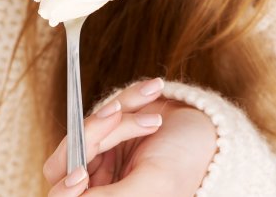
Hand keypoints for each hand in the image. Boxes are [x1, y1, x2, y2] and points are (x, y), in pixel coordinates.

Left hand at [44, 78, 217, 196]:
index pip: (65, 194)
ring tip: (154, 117)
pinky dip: (129, 98)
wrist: (211, 131)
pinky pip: (105, 107)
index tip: (78, 176)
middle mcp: (96, 180)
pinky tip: (153, 90)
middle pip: (70, 159)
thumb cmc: (187, 164)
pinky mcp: (107, 123)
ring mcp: (99, 151)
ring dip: (119, 116)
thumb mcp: (151, 185)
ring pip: (86, 130)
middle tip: (118, 116)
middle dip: (95, 136)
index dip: (65, 190)